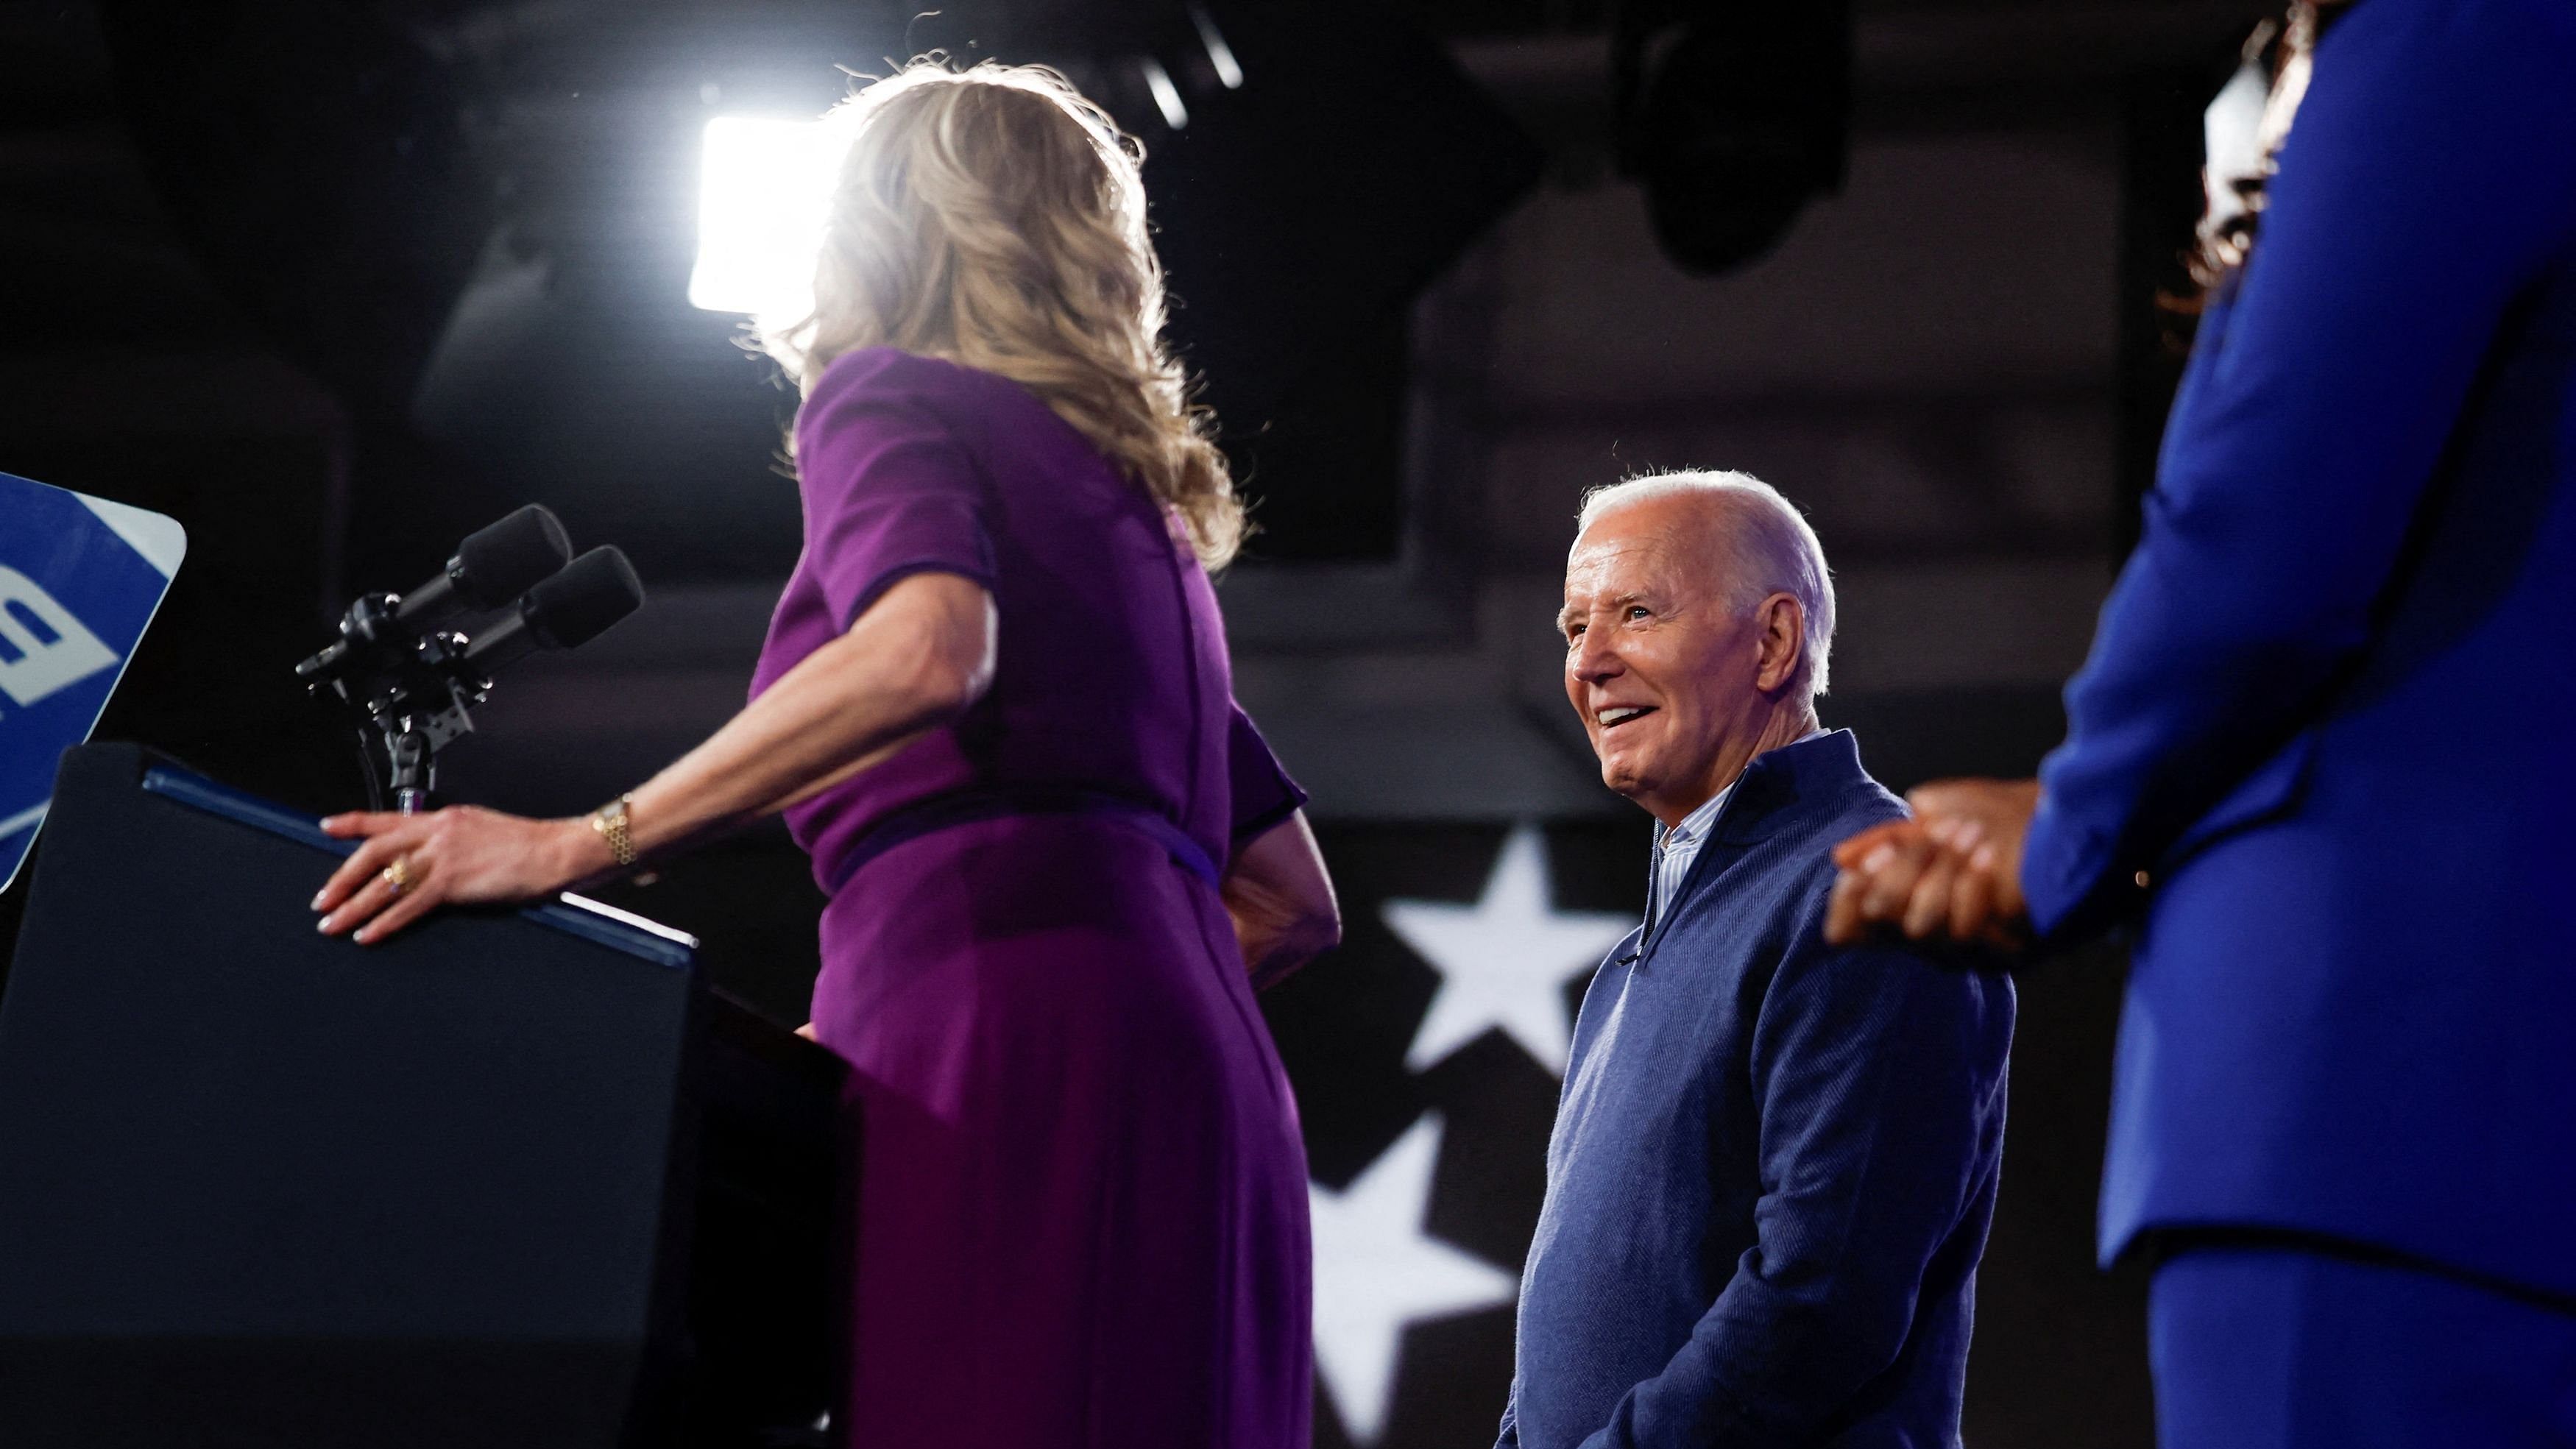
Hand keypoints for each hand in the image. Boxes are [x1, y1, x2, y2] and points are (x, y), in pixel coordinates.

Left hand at [311, 806, 608, 943]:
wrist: (558, 850)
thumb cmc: (532, 845)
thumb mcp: (484, 831)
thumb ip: (454, 840)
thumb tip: (435, 859)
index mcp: (445, 818)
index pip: (388, 819)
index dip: (353, 823)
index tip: (327, 827)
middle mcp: (438, 831)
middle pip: (374, 852)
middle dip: (342, 878)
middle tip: (322, 900)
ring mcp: (443, 855)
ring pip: (384, 881)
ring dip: (354, 906)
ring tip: (333, 924)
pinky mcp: (453, 881)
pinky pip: (408, 905)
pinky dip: (384, 922)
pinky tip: (368, 934)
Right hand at [1823, 778, 2040, 948]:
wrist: (2071, 818)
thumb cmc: (2003, 814)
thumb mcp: (1933, 814)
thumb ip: (1886, 839)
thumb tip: (1842, 860)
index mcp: (1909, 907)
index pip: (1850, 930)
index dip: (1845, 902)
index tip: (1857, 869)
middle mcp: (1931, 938)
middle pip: (1882, 917)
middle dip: (1903, 867)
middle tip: (1936, 830)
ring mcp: (1968, 950)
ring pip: (1920, 925)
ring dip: (1941, 871)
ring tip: (1970, 834)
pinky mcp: (2004, 953)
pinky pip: (1964, 929)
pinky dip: (1971, 886)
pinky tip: (1989, 856)